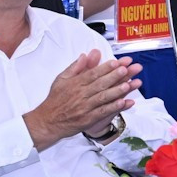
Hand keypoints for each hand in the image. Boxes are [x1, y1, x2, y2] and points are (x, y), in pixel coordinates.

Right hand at [24, 51, 139, 149]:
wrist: (47, 122)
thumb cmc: (55, 100)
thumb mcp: (61, 80)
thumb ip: (75, 67)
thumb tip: (85, 55)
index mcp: (75, 84)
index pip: (92, 74)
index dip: (105, 68)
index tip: (117, 62)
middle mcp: (80, 94)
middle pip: (100, 84)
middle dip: (114, 76)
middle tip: (127, 69)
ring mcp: (85, 107)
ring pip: (103, 97)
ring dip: (117, 91)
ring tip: (129, 84)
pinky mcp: (88, 119)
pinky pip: (102, 112)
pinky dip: (113, 107)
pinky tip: (124, 102)